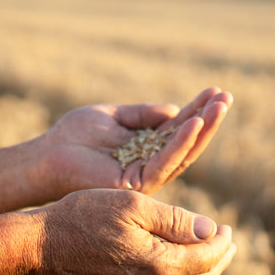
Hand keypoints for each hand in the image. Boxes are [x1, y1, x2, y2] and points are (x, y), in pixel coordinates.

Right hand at [30, 189, 235, 274]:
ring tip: (206, 251)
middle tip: (227, 242)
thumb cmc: (84, 217)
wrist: (39, 248)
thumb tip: (211, 231)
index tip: (228, 227)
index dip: (222, 241)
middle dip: (218, 259)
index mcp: (159, 267)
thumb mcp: (134, 206)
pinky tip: (173, 263)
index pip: (207, 257)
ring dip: (198, 270)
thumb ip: (176, 220)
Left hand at [42, 87, 232, 195]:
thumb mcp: (114, 115)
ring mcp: (146, 176)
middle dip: (208, 120)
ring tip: (219, 107)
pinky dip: (180, 143)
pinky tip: (194, 123)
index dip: (198, 110)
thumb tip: (175, 110)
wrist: (47, 156)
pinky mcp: (137, 184)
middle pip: (188, 142)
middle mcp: (150, 164)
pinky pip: (164, 162)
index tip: (216, 91)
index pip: (179, 128)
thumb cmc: (74, 136)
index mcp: (146, 147)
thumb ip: (143, 113)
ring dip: (202, 129)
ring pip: (183, 153)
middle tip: (227, 97)